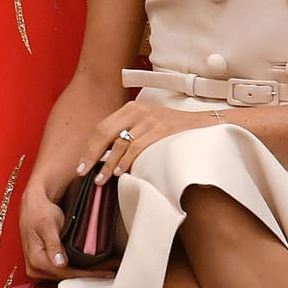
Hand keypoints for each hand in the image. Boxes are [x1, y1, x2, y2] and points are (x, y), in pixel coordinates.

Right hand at [18, 183, 112, 280]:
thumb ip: (54, 244)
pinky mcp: (45, 264)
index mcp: (36, 260)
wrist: (33, 207)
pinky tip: (94, 266)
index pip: (66, 273)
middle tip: (112, 270)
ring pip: (67, 274)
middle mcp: (35, 268)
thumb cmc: (40, 213)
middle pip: (68, 276)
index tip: (105, 272)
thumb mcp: (48, 226)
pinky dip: (80, 268)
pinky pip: (65, 270)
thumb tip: (60, 263)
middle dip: (91, 274)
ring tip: (108, 268)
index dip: (87, 274)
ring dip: (87, 272)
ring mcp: (39, 268)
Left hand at [76, 101, 216, 183]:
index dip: (89, 147)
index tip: (82, 164)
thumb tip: (105, 154)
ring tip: (101, 179)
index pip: (101, 127)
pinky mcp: (161, 129)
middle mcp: (138, 110)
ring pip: (119, 143)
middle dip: (91, 155)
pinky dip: (125, 161)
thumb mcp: (148, 123)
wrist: (206, 124)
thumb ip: (129, 131)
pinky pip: (136, 147)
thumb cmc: (174, 129)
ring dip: (107, 164)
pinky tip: (120, 172)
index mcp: (132, 108)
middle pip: (105, 133)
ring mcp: (150, 119)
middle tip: (83, 172)